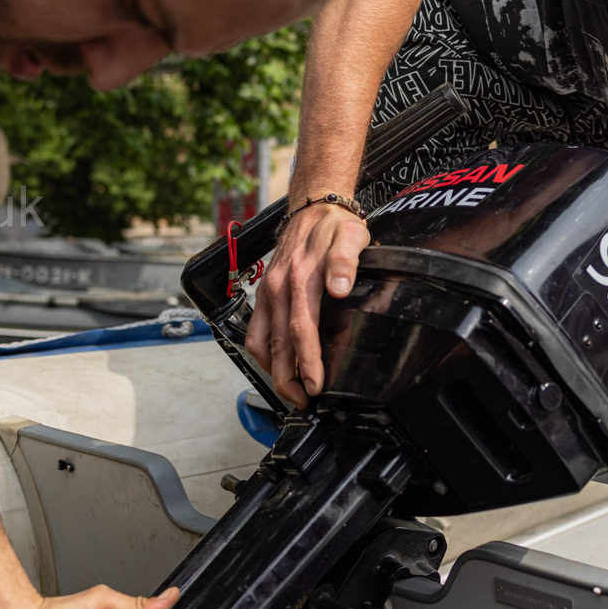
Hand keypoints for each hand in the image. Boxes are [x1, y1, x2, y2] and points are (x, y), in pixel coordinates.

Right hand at [246, 200, 368, 405]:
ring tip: (290, 391)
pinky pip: (256, 330)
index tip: (314, 386)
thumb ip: (345, 262)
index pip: (300, 330)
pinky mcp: (264, 293)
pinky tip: (278, 365)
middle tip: (302, 402)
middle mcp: (277, 288)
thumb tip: (340, 287)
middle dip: (286, 379)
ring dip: (272, 370)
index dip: (307, 362)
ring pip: (260, 341)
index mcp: (299, 278)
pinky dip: (264, 353)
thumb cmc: (334, 225)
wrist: (313, 207)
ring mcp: (267, 292)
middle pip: (277, 344)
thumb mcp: (351, 237)